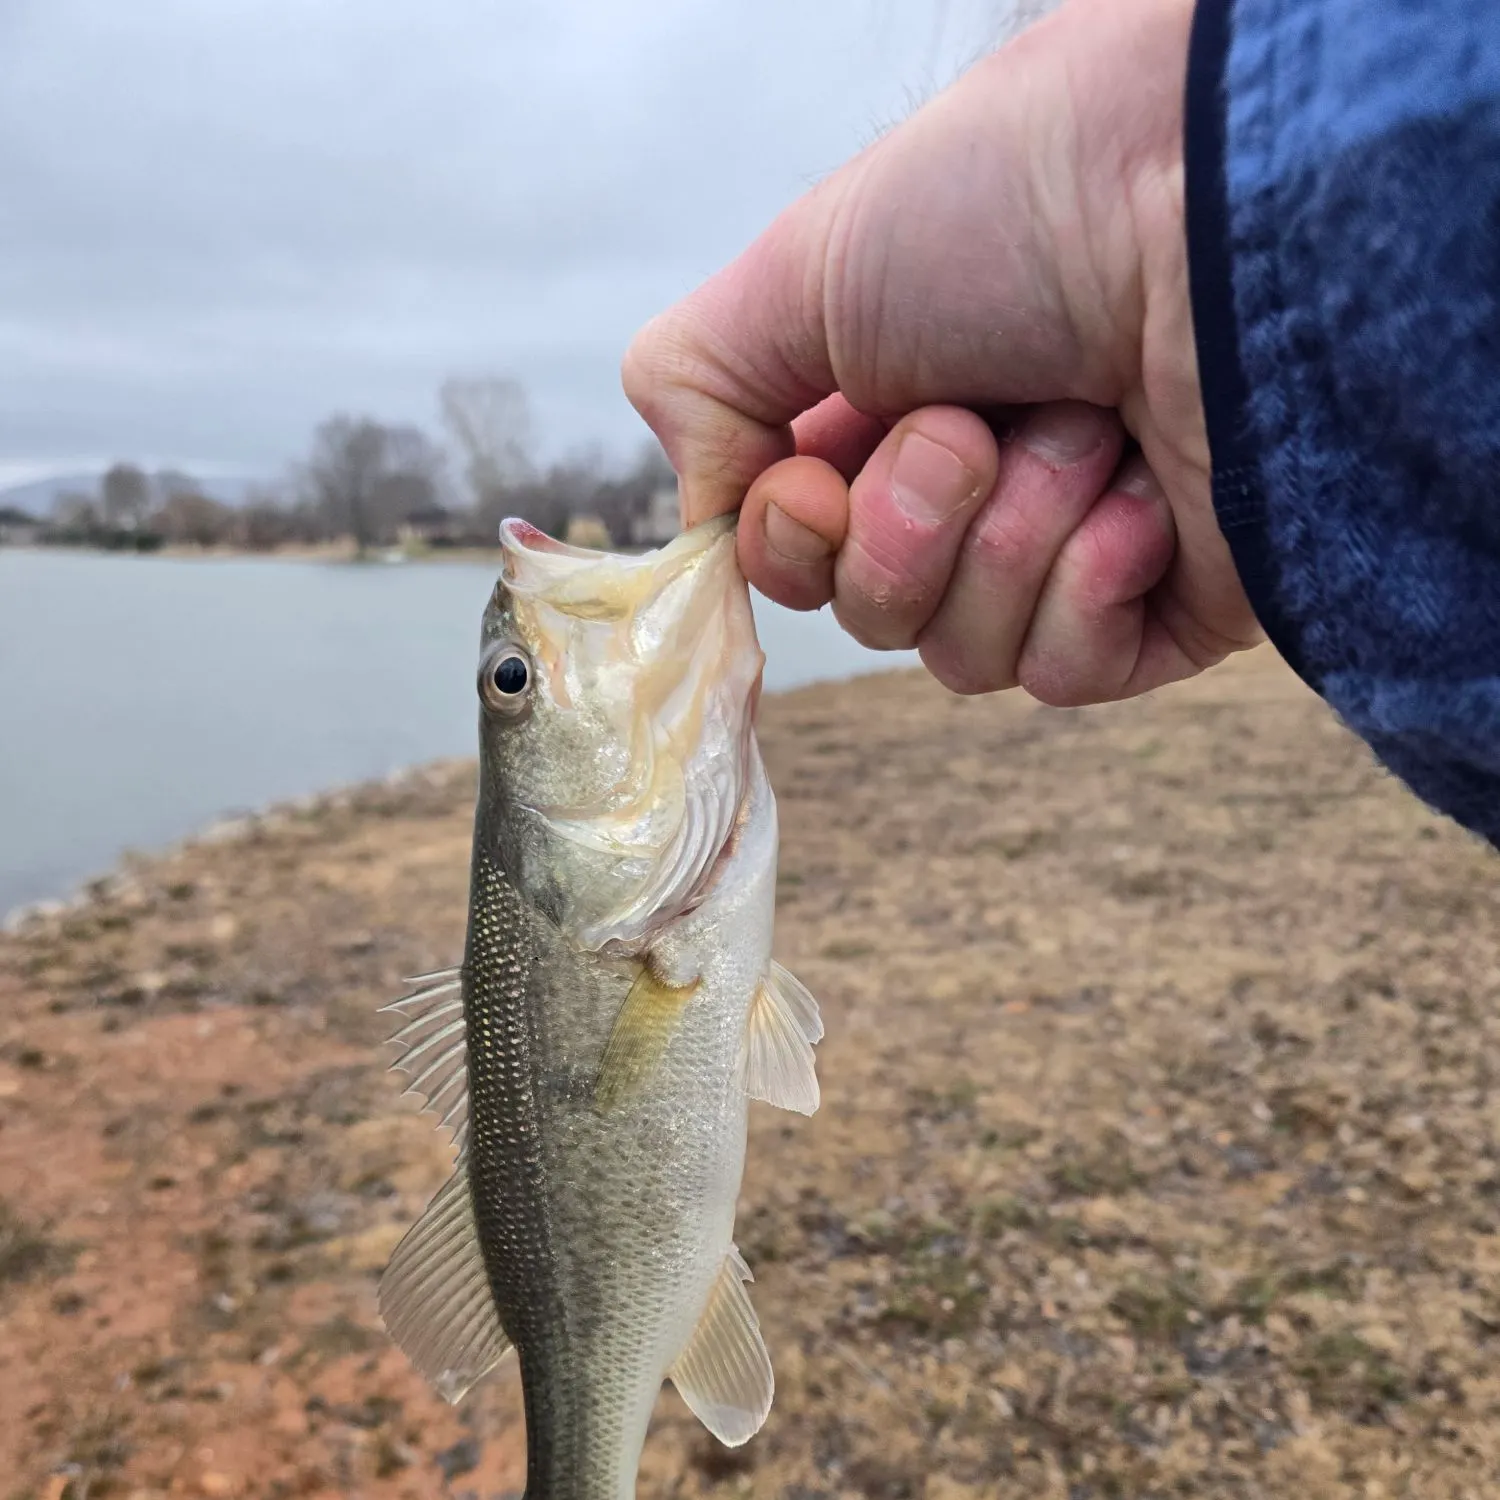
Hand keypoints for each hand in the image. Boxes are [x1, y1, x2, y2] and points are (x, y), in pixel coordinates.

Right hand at [622, 0, 1261, 704]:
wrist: (1215, 199)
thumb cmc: (1011, 201)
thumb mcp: (795, 269)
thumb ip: (697, 392)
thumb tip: (708, 527)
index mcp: (883, 415)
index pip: (795, 559)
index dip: (792, 541)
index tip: (818, 479)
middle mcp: (972, 490)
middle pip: (873, 616)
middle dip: (907, 530)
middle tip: (972, 426)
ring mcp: (1070, 552)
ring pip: (961, 656)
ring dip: (1006, 540)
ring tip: (1082, 428)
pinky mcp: (1165, 608)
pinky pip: (1060, 677)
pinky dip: (1085, 588)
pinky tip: (1139, 498)